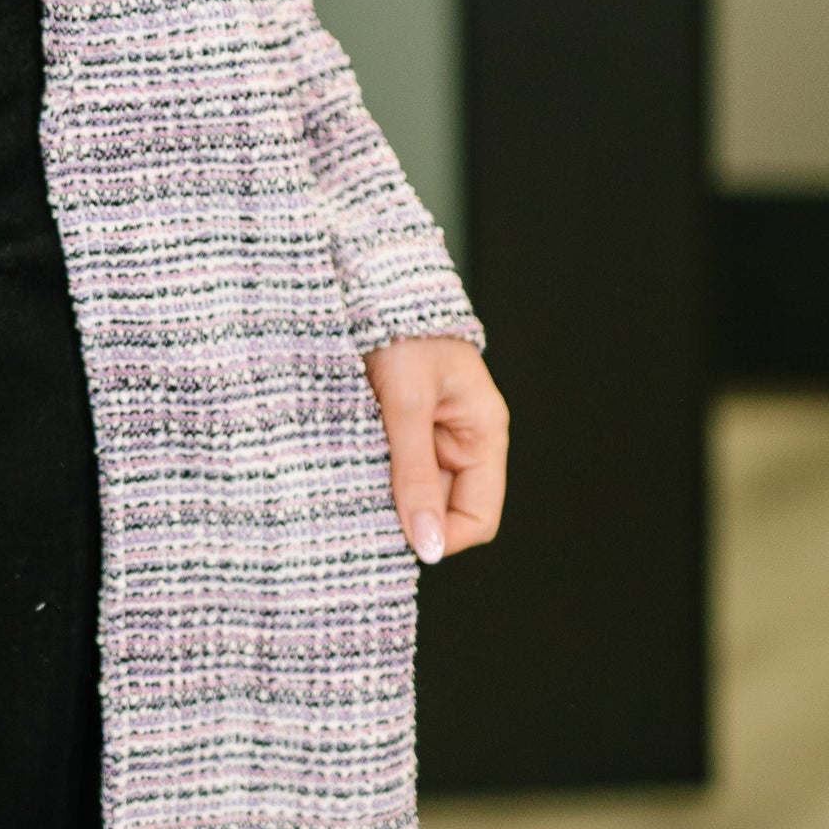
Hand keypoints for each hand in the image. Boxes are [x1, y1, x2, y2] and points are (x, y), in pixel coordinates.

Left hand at [361, 337, 507, 567]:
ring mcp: (428, 435)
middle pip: (441, 509)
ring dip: (382, 493)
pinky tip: (345, 464)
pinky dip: (368, 472)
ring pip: (410, 491)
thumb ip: (414, 473)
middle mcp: (461, 441)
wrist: (370, 284)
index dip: (443, 537)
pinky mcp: (397, 427)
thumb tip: (426, 545)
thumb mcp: (406, 403)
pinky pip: (388, 467)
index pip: (478, 517)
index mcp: (483, 434)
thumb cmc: (402, 331)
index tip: (401, 538)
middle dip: (407, 516)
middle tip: (365, 509)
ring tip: (352, 479)